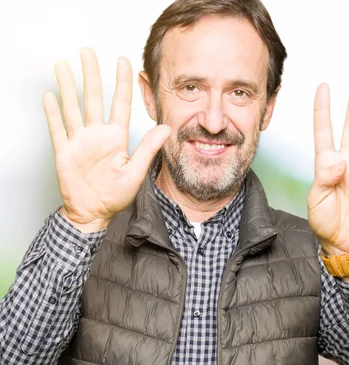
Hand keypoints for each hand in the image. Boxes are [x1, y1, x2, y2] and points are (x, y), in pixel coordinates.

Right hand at [45, 48, 170, 231]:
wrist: (95, 213)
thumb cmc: (116, 195)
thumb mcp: (136, 171)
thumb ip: (149, 148)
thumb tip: (166, 128)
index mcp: (116, 137)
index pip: (119, 103)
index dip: (122, 82)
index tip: (124, 61)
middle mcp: (97, 135)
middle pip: (93, 98)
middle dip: (91, 74)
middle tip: (87, 52)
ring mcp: (79, 142)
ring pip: (72, 108)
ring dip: (67, 86)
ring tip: (63, 65)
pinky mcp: (65, 153)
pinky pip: (57, 130)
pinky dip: (53, 113)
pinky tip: (50, 96)